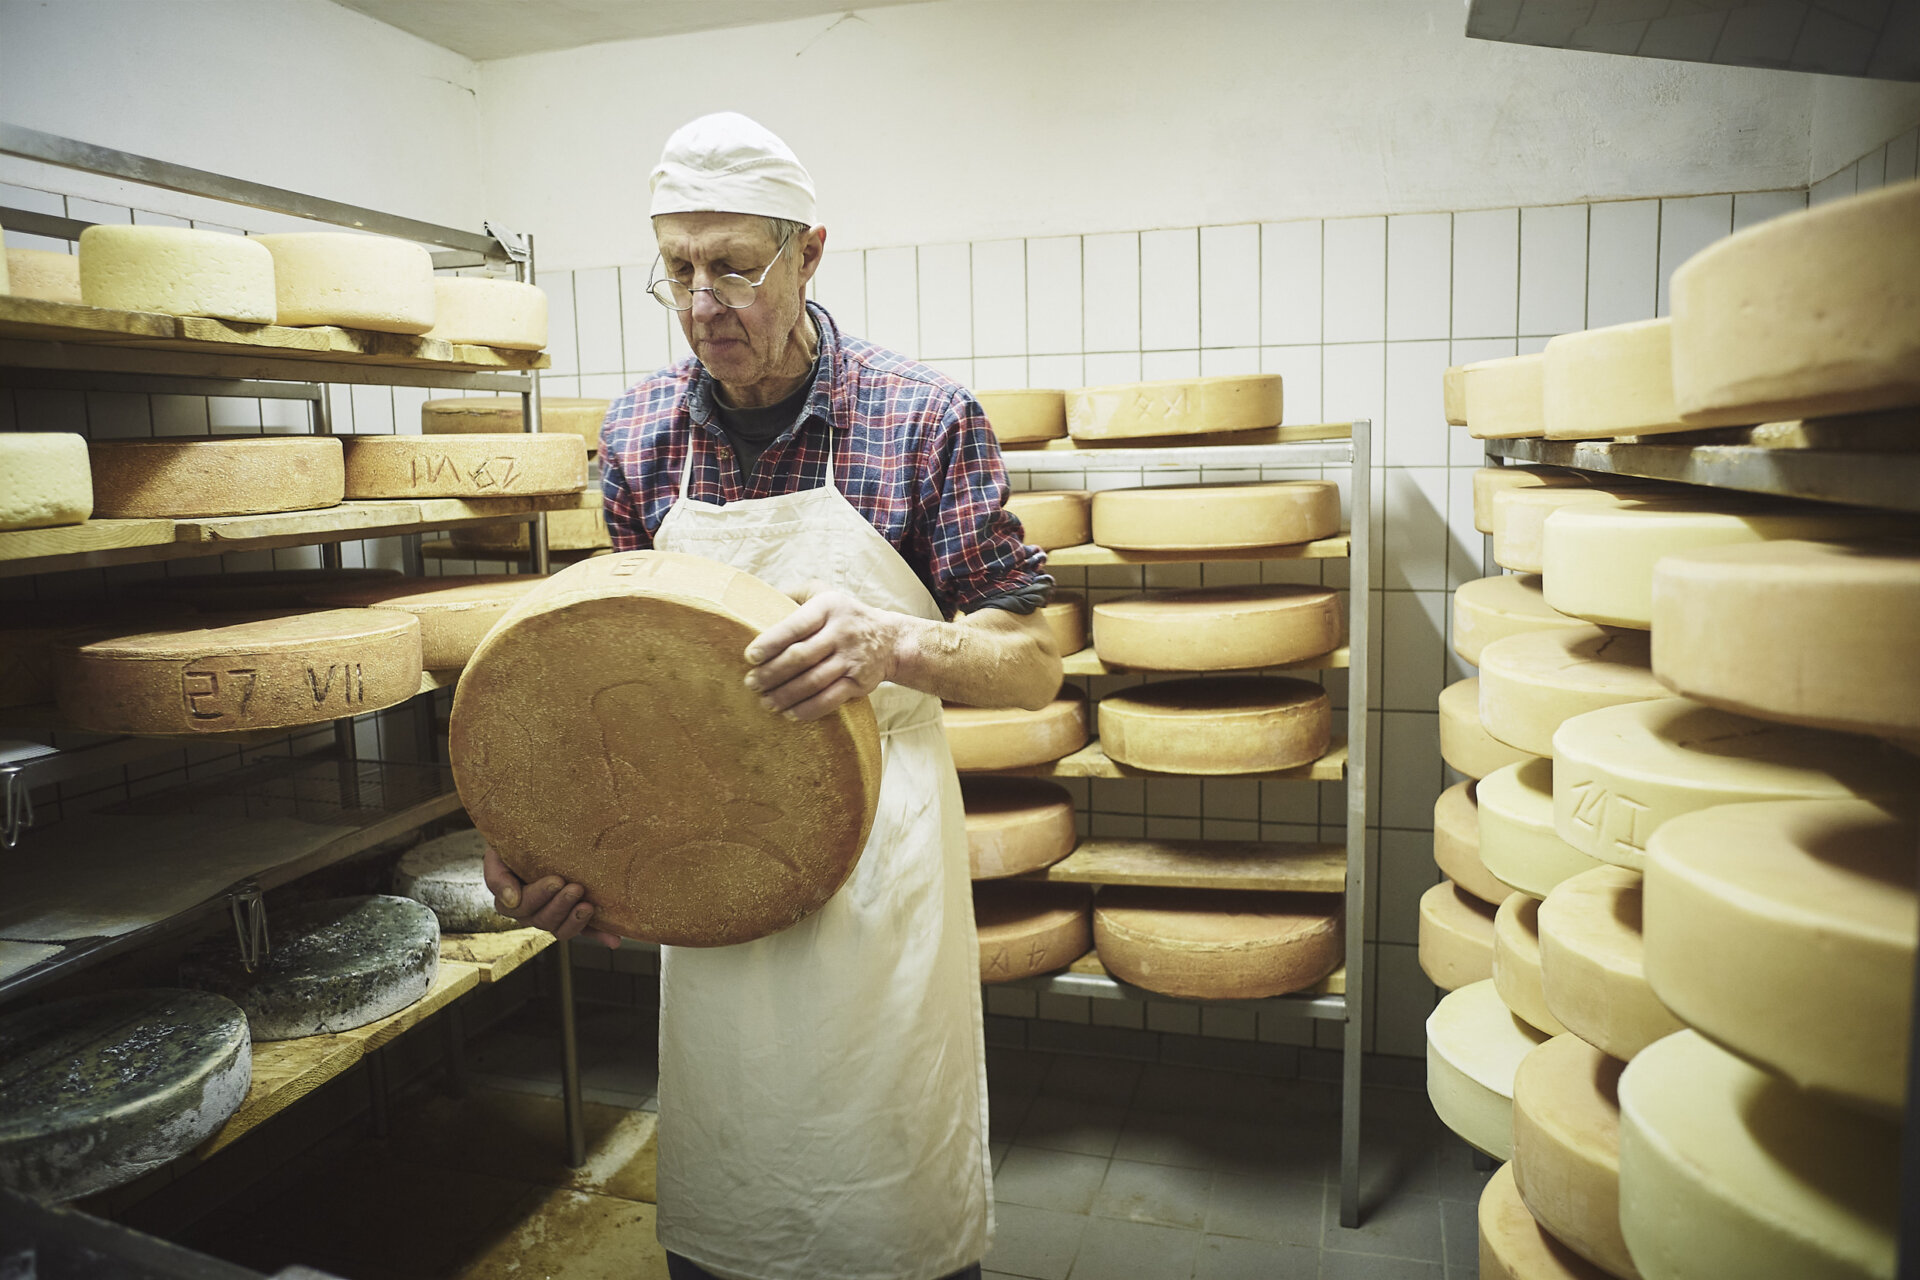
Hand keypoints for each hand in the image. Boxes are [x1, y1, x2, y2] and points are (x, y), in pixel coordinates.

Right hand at [482, 842, 620, 946]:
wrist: (535, 837)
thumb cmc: (514, 844)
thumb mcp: (498, 854)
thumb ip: (498, 877)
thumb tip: (512, 899)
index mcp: (512, 901)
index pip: (521, 906)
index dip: (539, 896)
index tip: (557, 880)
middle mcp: (532, 913)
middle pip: (543, 919)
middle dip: (561, 905)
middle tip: (576, 888)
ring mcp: (555, 915)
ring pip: (561, 929)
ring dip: (576, 921)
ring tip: (588, 906)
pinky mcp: (574, 915)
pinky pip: (586, 931)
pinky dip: (599, 935)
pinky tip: (614, 940)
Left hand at [743, 582, 904, 721]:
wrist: (890, 640)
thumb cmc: (845, 616)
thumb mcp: (825, 594)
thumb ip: (794, 593)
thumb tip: (759, 598)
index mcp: (829, 608)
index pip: (795, 626)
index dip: (771, 643)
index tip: (751, 657)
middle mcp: (842, 632)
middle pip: (801, 657)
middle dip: (772, 673)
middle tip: (752, 683)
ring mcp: (852, 659)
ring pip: (812, 682)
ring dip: (784, 695)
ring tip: (765, 701)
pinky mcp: (859, 683)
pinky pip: (829, 700)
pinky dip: (807, 709)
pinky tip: (789, 713)